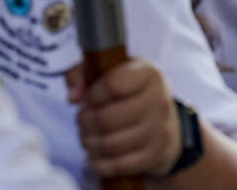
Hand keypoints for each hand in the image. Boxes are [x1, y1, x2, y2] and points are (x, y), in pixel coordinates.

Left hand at [69, 59, 181, 178]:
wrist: (163, 119)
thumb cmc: (128, 92)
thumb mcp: (109, 71)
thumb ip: (81, 73)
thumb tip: (73, 98)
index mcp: (148, 74)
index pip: (113, 84)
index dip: (92, 94)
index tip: (89, 98)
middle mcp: (158, 100)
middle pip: (106, 118)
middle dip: (85, 121)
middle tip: (83, 120)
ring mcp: (159, 129)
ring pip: (110, 144)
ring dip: (89, 142)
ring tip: (88, 136)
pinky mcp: (156, 154)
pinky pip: (118, 165)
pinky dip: (99, 163)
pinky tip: (95, 154)